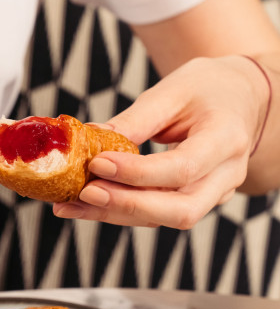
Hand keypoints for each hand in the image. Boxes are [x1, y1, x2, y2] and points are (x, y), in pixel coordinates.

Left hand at [52, 56, 266, 227]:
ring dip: (112, 215)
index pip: (183, 168)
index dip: (138, 173)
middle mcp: (225, 175)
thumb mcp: (174, 90)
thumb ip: (135, 119)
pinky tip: (80, 206)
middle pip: (180, 210)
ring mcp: (212, 194)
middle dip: (127, 206)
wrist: (240, 98)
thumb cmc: (210, 89)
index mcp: (227, 139)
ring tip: (68, 205)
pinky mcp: (191, 202)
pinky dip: (115, 212)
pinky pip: (153, 215)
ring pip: (162, 220)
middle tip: (84, 194)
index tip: (98, 164)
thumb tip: (90, 137)